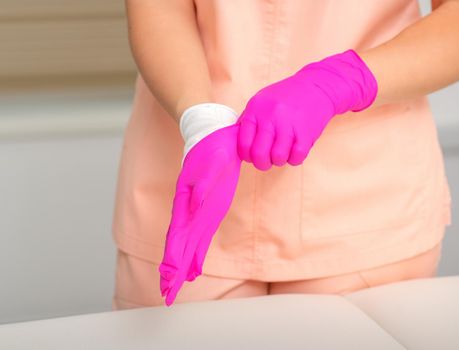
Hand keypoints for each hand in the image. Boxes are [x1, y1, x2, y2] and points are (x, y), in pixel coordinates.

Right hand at [158, 124, 240, 305]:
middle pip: (178, 246)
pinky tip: (194, 269)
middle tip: (166, 296)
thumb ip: (202, 182)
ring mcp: (198, 211)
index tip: (167, 280)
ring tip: (174, 289)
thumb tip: (193, 203)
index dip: (172, 259)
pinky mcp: (209, 210)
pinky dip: (196, 255)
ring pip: (187, 245)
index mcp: (186, 200)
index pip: (176, 236)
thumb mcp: (212, 161)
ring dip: (181, 267)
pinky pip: (200, 237)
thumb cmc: (213, 146)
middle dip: (172, 271)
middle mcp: (189, 210)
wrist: (216, 132)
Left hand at [237, 49, 377, 170]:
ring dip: (279, 161)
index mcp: (256, 110)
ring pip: (278, 158)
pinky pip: (296, 158)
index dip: (247, 155)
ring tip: (282, 152)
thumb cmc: (287, 97)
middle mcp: (271, 117)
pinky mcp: (306, 134)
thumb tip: (237, 143)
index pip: (243, 144)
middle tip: (267, 159)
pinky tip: (294, 149)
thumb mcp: (261, 102)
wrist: (317, 87)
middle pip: (259, 155)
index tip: (252, 155)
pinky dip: (294, 159)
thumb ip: (248, 121)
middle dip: (262, 163)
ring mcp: (289, 125)